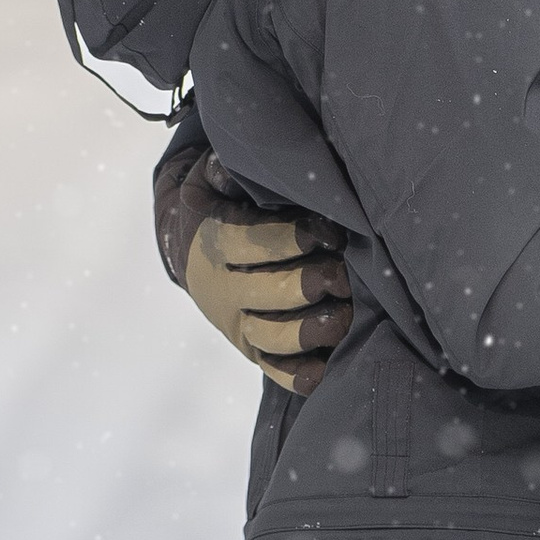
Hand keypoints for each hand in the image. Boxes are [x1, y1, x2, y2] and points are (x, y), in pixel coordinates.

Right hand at [154, 147, 350, 392]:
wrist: (194, 249)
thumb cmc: (224, 203)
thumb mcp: (216, 177)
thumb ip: (232, 171)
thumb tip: (239, 164)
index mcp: (213, 241)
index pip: (249, 242)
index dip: (291, 239)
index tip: (329, 232)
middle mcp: (222, 288)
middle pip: (263, 293)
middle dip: (306, 285)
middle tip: (342, 276)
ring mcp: (238, 323)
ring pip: (270, 337)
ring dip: (309, 331)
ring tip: (345, 317)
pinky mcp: (253, 349)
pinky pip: (275, 370)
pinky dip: (299, 375)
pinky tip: (327, 369)